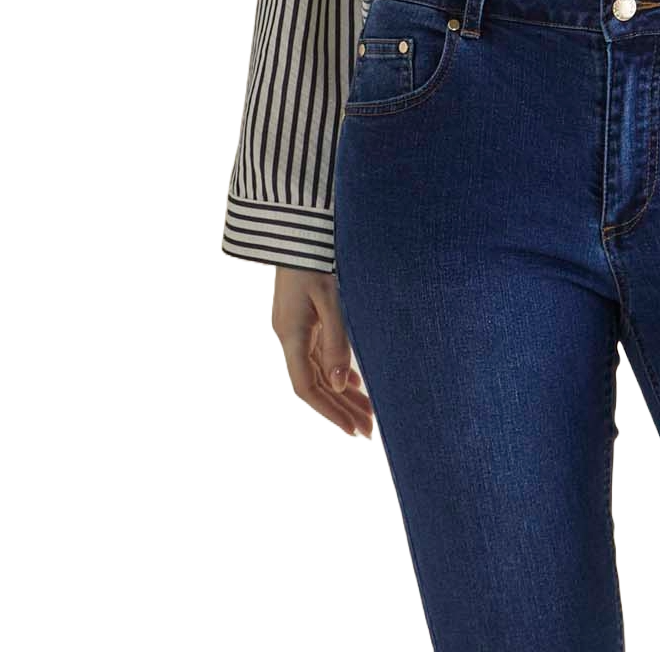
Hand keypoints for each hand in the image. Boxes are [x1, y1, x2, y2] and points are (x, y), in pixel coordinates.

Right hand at [271, 267, 376, 441]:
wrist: (300, 227)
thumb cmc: (318, 256)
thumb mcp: (331, 297)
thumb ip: (336, 340)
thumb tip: (342, 384)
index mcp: (292, 334)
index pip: (307, 388)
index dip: (330, 412)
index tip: (354, 430)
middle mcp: (290, 336)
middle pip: (315, 385)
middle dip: (341, 409)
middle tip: (369, 432)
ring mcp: (295, 329)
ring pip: (319, 372)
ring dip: (342, 394)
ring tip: (369, 414)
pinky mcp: (303, 319)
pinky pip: (319, 356)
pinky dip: (338, 372)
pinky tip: (356, 383)